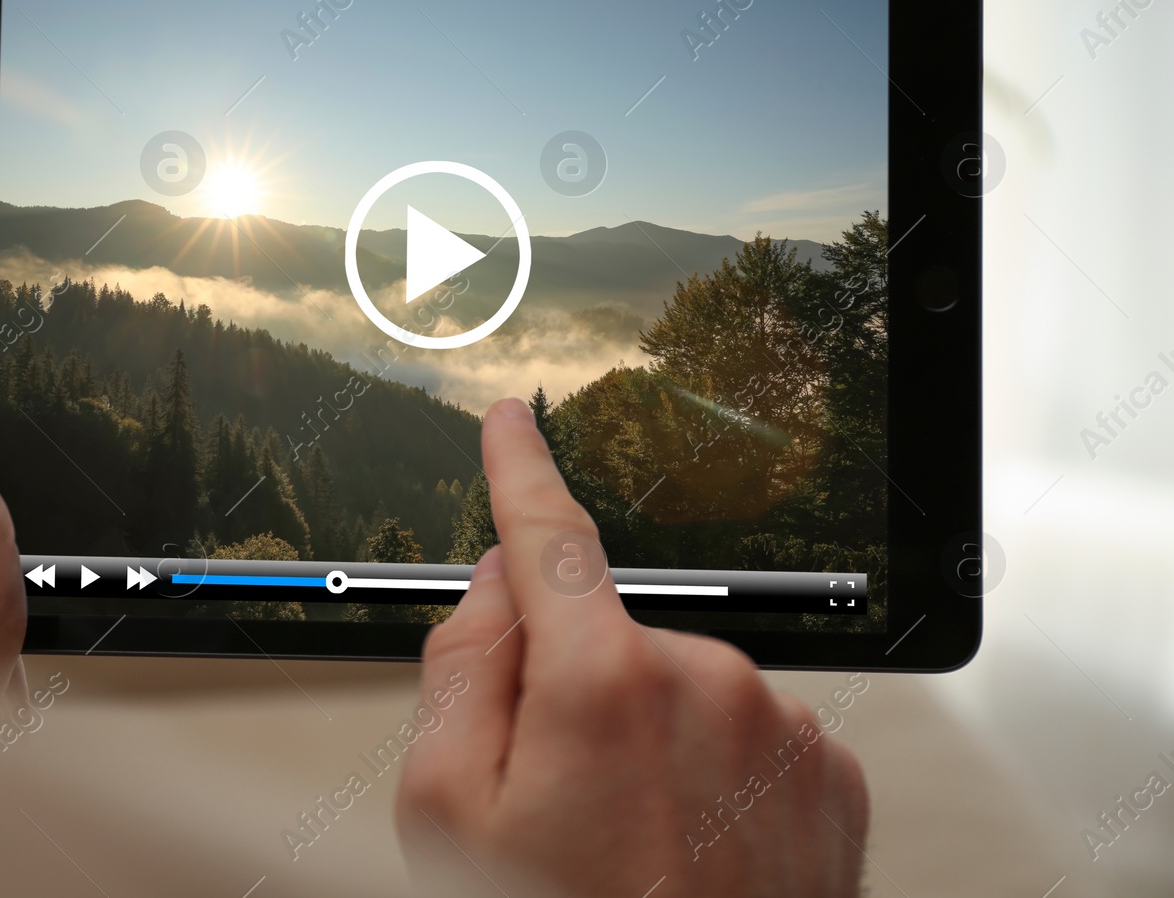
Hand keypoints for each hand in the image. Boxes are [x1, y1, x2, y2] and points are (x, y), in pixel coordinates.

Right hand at [397, 398, 868, 896]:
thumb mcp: (443, 810)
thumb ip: (461, 667)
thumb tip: (499, 588)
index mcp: (601, 682)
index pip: (550, 538)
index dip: (520, 471)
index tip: (513, 425)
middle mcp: (704, 682)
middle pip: (609, 634)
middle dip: (574, 685)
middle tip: (557, 794)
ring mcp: (777, 727)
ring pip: (680, 685)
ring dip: (647, 734)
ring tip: (633, 841)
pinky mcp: (828, 773)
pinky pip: (746, 731)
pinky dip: (713, 769)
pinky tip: (690, 845)